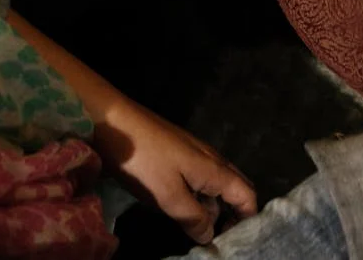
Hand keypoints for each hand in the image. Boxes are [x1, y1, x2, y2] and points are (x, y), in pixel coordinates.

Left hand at [96, 102, 256, 243]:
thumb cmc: (144, 160)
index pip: (247, 195)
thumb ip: (192, 217)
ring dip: (214, 207)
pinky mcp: (178, 154)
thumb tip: (210, 236)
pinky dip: (199, 196)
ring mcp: (195, 155)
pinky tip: (183, 208)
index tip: (235, 239)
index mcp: (215, 170)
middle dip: (233, 213)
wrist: (115, 123)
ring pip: (216, 185)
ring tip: (199, 229)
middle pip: (236, 189)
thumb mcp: (168, 195)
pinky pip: (199, 179)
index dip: (247, 218)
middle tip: (219, 236)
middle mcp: (212, 160)